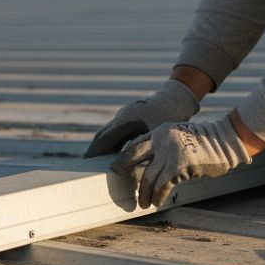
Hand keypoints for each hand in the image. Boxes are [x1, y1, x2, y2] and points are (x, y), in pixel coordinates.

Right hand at [84, 79, 199, 157]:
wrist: (178, 97)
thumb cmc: (170, 115)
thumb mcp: (157, 135)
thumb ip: (143, 149)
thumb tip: (130, 165)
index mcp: (125, 120)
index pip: (104, 139)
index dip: (94, 152)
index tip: (86, 163)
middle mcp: (123, 116)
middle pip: (103, 136)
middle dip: (95, 151)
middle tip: (87, 166)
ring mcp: (127, 115)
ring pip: (110, 133)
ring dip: (104, 147)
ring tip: (99, 164)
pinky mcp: (133, 117)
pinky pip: (119, 132)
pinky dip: (115, 143)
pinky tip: (117, 155)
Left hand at [110, 117, 252, 208]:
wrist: (225, 141)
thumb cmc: (206, 143)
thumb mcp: (182, 137)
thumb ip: (166, 145)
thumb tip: (153, 164)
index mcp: (161, 131)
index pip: (137, 143)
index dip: (126, 155)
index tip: (119, 165)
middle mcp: (162, 139)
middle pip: (134, 155)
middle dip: (123, 166)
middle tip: (118, 179)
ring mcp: (169, 152)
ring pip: (147, 177)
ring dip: (143, 193)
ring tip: (143, 203)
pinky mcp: (178, 166)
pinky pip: (162, 186)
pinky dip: (158, 196)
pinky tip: (157, 202)